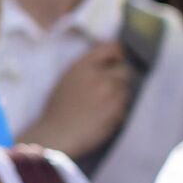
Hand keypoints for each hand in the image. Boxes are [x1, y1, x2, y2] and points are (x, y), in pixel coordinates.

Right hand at [21, 41, 129, 156]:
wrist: (57, 134)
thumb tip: (107, 59)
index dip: (116, 53)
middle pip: (123, 70)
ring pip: (125, 89)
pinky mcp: (118, 110)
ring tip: (101, 105)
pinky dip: (116, 110)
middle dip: (118, 78)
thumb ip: (86, 67)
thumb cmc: (56, 108)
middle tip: (107, 88)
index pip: (111, 48)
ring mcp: (110, 93)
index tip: (115, 59)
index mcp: (82, 66)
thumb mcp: (66, 79)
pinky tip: (101, 117)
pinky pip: (124, 106)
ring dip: (118, 95)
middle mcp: (99, 76)